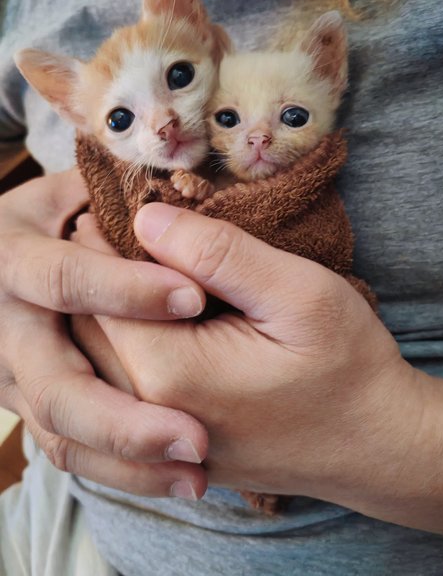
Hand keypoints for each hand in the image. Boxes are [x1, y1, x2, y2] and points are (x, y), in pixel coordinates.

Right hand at [0, 172, 209, 498]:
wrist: (0, 258)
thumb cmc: (50, 218)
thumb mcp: (69, 192)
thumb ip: (109, 195)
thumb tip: (166, 206)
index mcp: (13, 260)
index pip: (63, 279)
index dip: (124, 290)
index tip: (192, 297)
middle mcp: (5, 328)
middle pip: (54, 386)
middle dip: (124, 418)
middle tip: (196, 438)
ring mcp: (13, 376)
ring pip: (61, 434)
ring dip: (128, 463)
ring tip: (195, 475)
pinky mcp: (30, 404)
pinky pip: (67, 450)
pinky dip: (118, 470)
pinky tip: (170, 478)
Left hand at [86, 202, 442, 538]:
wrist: (377, 445)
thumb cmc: (348, 366)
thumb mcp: (298, 294)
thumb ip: (219, 254)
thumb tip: (146, 218)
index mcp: (169, 371)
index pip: (98, 292)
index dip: (94, 243)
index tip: (98, 204)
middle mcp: (146, 412)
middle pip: (85, 330)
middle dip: (88, 276)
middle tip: (99, 228)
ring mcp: (157, 435)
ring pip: (95, 361)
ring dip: (97, 310)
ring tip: (115, 266)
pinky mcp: (172, 442)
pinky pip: (119, 387)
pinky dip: (115, 344)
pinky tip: (139, 318)